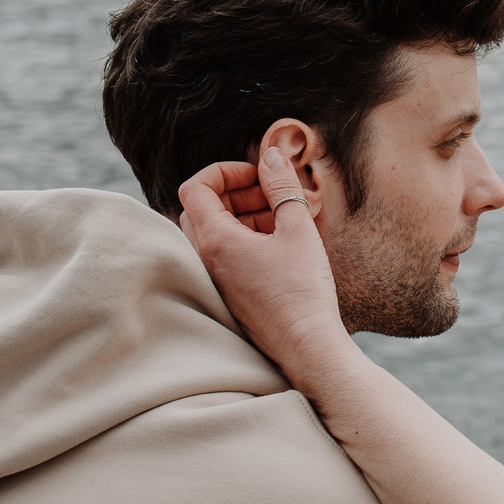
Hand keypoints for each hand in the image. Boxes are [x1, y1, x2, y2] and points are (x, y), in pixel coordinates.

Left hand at [179, 150, 360, 385]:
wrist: (307, 349)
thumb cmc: (303, 291)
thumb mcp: (298, 229)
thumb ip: (282, 187)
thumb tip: (271, 155)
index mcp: (214, 241)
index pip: (196, 187)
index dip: (225, 171)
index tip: (259, 175)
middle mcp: (204, 261)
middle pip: (201, 208)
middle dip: (235, 191)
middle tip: (270, 193)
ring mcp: (213, 281)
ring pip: (212, 232)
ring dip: (242, 214)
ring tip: (281, 217)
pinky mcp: (226, 295)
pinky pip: (222, 255)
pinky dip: (244, 238)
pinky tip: (279, 243)